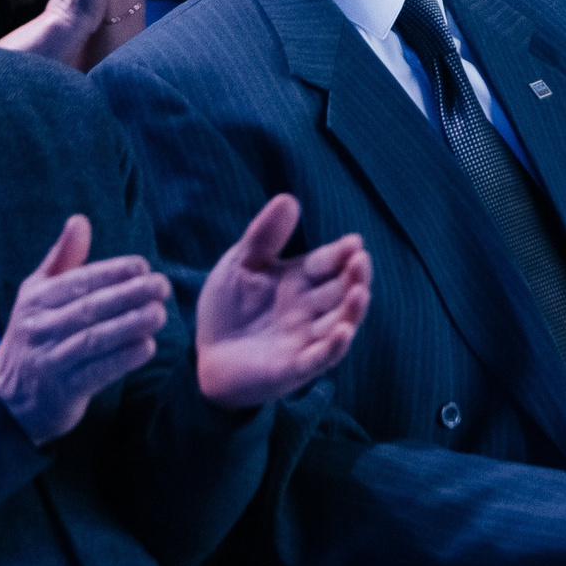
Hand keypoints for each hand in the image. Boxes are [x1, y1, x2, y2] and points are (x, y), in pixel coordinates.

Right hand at [0, 214, 172, 444]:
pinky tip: (147, 347)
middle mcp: (38, 329)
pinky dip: (123, 359)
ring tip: (159, 314)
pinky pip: (96, 372)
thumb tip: (80, 220)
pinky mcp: (61, 392)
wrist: (9, 400)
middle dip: (129, 294)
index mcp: (35, 300)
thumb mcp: (37, 295)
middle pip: (89, 308)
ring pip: (94, 339)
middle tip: (162, 286)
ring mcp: (48, 362)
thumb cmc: (34, 334)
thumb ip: (62, 259)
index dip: (112, 272)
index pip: (78, 281)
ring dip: (131, 325)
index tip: (143, 266)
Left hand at [193, 193, 372, 408]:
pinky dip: (334, 347)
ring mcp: (304, 338)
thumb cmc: (228, 308)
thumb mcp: (241, 264)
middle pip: (341, 290)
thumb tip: (289, 198)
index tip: (353, 242)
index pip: (329, 263)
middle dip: (355, 276)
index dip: (343, 253)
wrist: (204, 355)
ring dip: (352, 310)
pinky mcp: (293, 367)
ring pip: (338, 322)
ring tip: (359, 292)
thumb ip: (264, 236)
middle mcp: (310, 308)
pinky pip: (320, 358)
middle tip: (360, 261)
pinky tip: (343, 332)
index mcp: (301, 280)